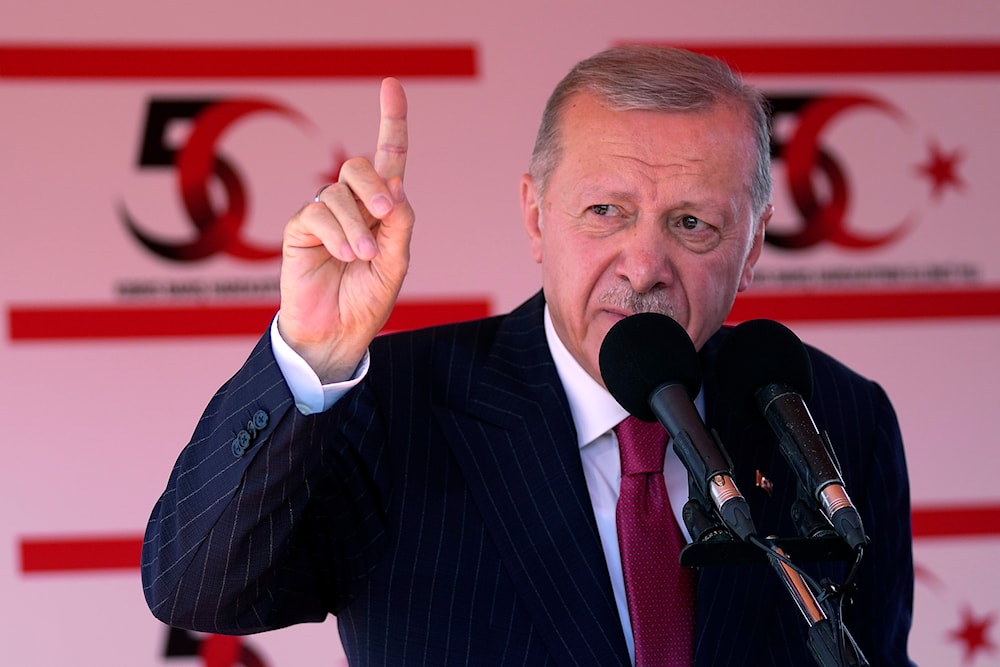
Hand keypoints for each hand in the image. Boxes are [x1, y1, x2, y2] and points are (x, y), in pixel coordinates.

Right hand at [278, 77, 413, 382]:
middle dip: (374, 185)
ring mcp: (324, 216)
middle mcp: (352, 206)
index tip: (391, 84)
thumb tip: (396, 185)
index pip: (388, 157)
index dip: (391, 121)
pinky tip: (342, 256)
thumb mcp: (395, 263)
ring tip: (360, 257)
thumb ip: (399, 225)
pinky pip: (316, 214)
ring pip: (338, 193)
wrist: (337, 333)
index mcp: (381, 210)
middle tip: (385, 213)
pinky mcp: (300, 230)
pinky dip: (335, 234)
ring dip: (356, 226)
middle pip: (360, 166)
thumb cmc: (367, 300)